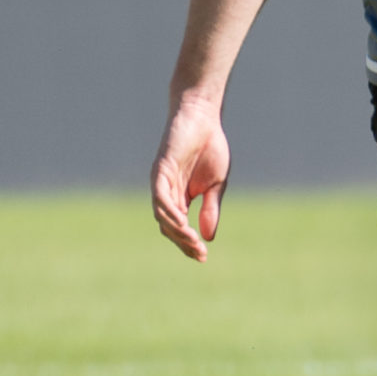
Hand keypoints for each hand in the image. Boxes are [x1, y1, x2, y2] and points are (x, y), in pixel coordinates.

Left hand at [151, 91, 232, 260]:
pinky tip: (182, 221)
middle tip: (199, 253)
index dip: (189, 243)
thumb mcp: (216, 185)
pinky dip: (169, 211)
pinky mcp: (160, 170)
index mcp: (180, 197)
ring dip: (176, 230)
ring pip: (162, 215)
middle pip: (168, 226)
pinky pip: (160, 196)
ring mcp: (162, 182)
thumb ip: (211, 209)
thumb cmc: (210, 147)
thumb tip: (208, 236)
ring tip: (192, 241)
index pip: (179, 228)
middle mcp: (167, 193)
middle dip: (183, 242)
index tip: (203, 257)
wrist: (203, 118)